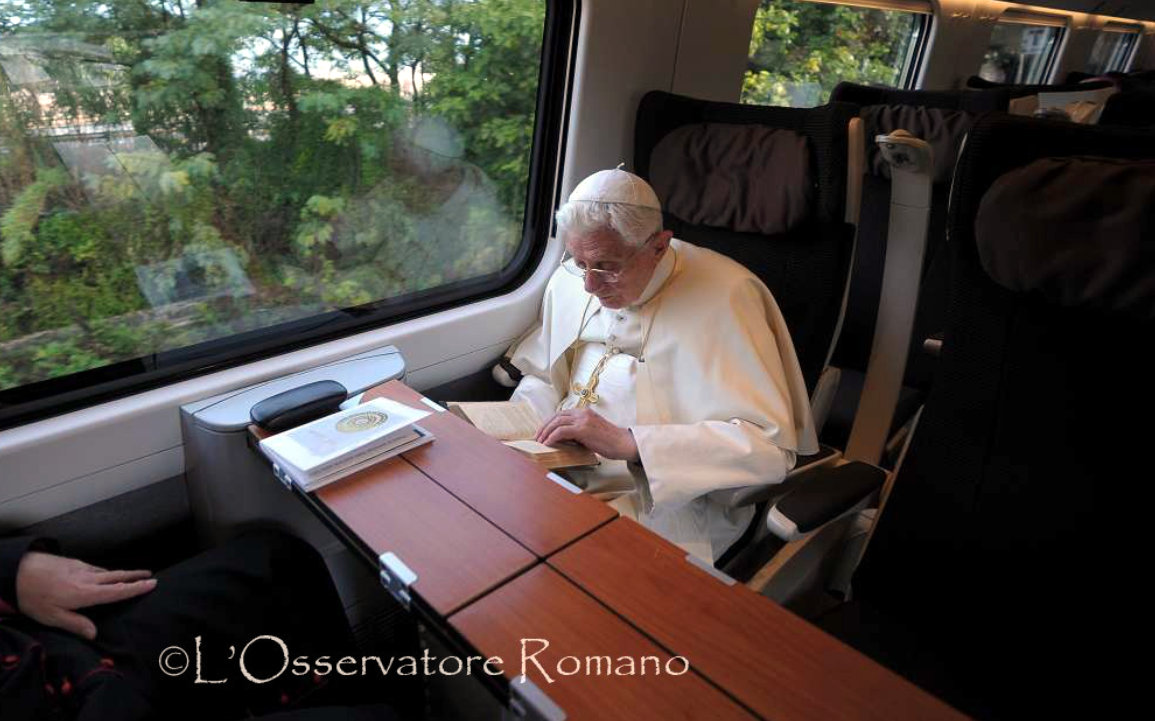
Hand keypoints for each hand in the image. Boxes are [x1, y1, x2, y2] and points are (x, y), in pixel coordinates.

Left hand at [16, 552, 156, 639]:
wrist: (17, 570)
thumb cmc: (33, 596)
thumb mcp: (51, 617)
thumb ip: (75, 624)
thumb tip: (94, 634)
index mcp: (85, 593)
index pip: (117, 591)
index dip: (136, 588)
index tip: (152, 583)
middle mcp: (87, 578)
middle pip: (117, 576)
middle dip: (135, 575)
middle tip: (150, 574)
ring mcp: (80, 567)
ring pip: (105, 571)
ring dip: (120, 573)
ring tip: (129, 576)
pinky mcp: (72, 562)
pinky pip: (94, 567)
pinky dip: (103, 571)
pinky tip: (100, 574)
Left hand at [535, 408, 639, 461]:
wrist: (623, 443)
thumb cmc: (610, 442)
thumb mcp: (591, 433)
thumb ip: (578, 432)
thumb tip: (563, 440)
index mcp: (584, 412)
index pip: (561, 414)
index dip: (549, 422)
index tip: (542, 432)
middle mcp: (582, 413)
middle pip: (556, 416)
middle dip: (544, 427)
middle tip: (537, 437)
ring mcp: (582, 420)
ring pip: (557, 422)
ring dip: (546, 432)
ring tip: (540, 441)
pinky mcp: (583, 429)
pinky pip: (561, 431)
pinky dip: (552, 437)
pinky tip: (548, 443)